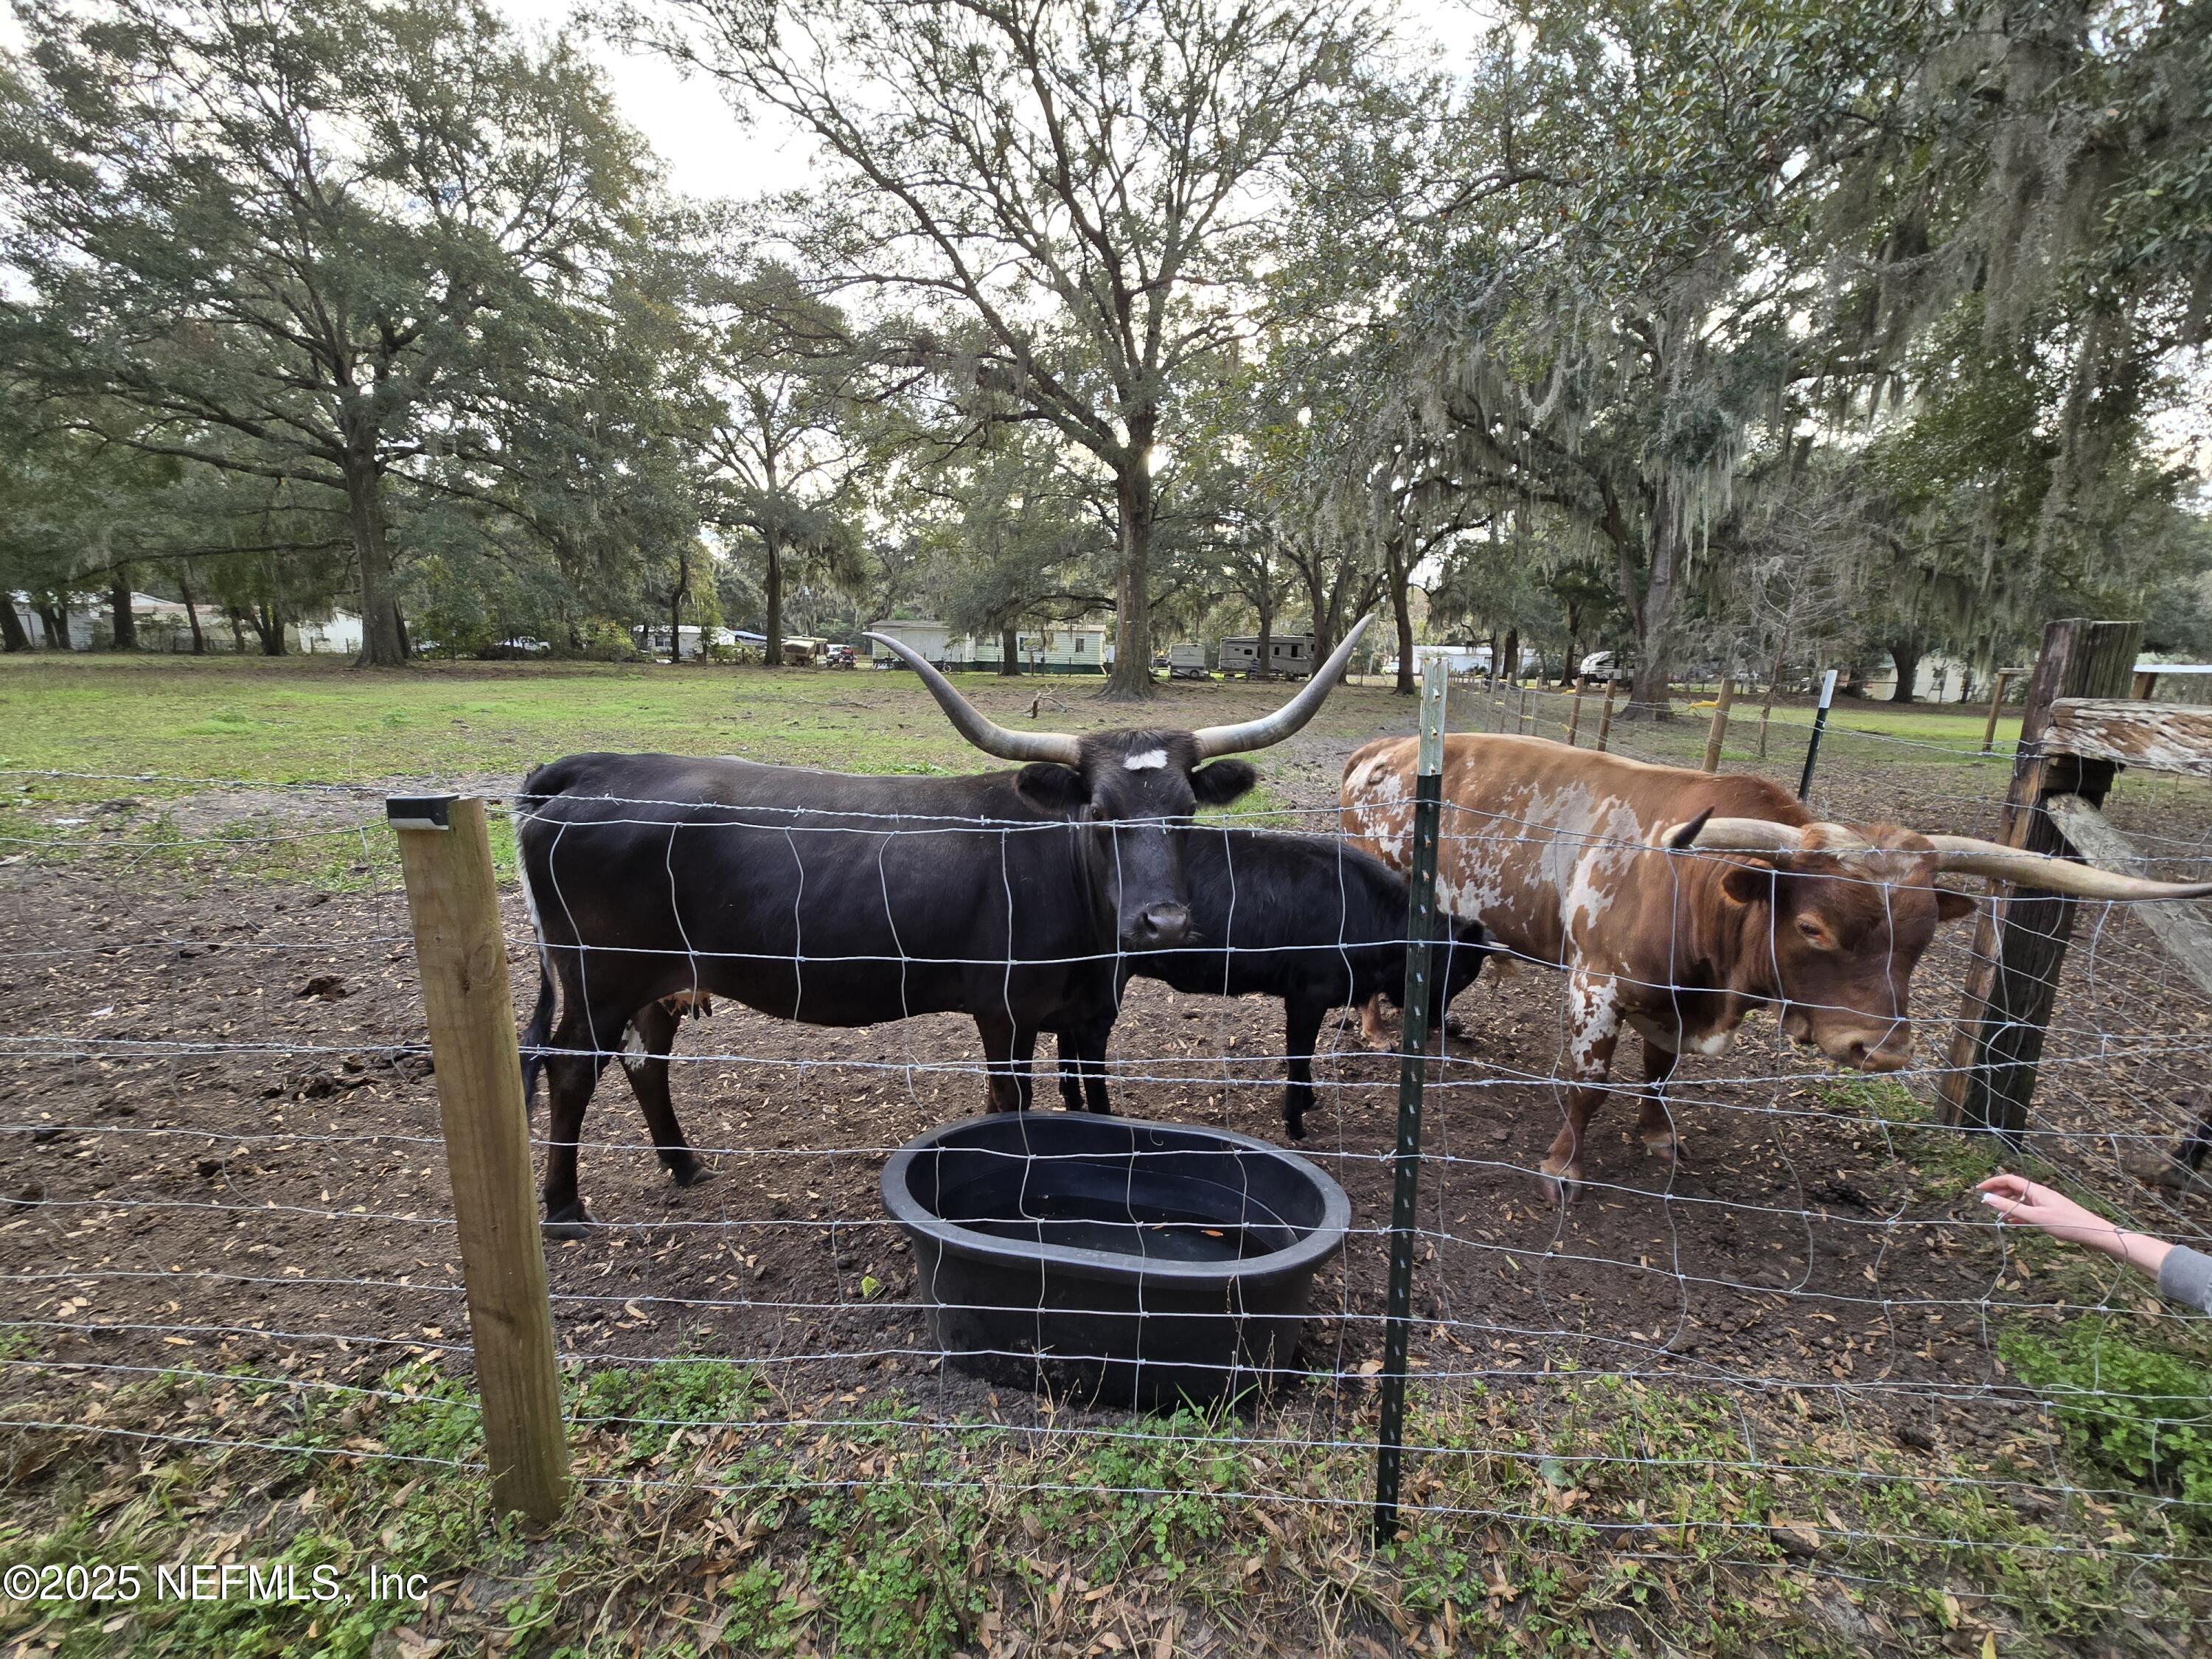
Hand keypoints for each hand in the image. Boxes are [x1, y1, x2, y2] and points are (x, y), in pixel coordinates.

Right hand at [1975, 1172, 2170, 1277]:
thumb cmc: (2066, 1224)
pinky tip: (2013, 1222)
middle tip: (1985, 1202)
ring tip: (1997, 1214)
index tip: (1978, 1190)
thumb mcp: (2035, 1217)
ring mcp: (2046, 1203)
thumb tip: (1987, 1199)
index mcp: (2036, 1190)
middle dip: (1998, 1192)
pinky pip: (2029, 1209)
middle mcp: (2040, 1194)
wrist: (2093, 1233)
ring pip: (2021, 1200)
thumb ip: (2011, 1208)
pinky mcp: (2050, 1213)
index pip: (2009, 1180)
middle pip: (2014, 1188)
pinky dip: (2018, 1213)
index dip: (1992, 1182)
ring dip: (2008, 1204)